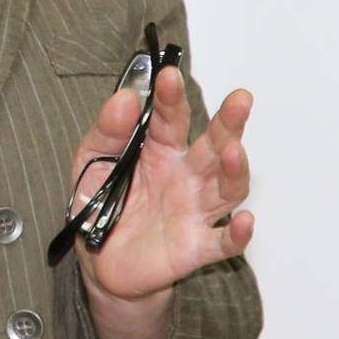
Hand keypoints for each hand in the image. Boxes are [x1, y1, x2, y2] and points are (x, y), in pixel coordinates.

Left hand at [70, 64, 253, 307]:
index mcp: (161, 150)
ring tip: (234, 150)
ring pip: (227, 187)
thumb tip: (125, 97)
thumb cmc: (103, 206)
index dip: (171, 97)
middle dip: (228, 122)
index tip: (168, 76)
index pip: (171, 117)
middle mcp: (186, 176)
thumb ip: (109, 131)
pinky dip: (238, 233)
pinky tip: (245, 220)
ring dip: (235, 169)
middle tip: (239, 99)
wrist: (100, 262)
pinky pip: (223, 241)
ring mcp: (194, 210)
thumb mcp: (93, 161)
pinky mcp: (195, 246)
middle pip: (214, 146)